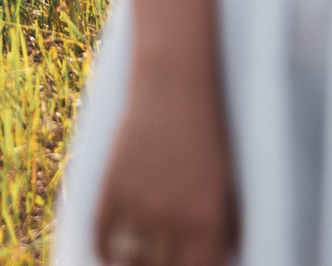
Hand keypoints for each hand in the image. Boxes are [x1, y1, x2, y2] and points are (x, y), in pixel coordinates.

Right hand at [92, 73, 236, 265]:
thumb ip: (227, 227)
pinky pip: (101, 235)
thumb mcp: (230, 184)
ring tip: (137, 265)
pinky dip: (105, 252)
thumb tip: (222, 258)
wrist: (174, 84)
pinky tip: (111, 258)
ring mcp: (138, 201)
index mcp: (208, 221)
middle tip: (162, 264)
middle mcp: (172, 217)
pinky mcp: (112, 185)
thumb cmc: (211, 133)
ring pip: (129, 262)